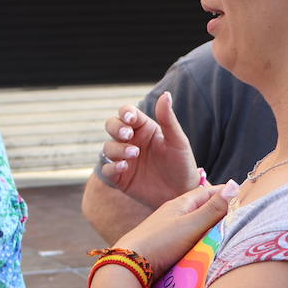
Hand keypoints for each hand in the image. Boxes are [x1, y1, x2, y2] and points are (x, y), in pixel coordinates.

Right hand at [99, 91, 201, 209]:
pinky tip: (124, 167)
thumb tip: (165, 94)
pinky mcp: (119, 177)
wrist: (181, 194)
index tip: (131, 119)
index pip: (127, 113)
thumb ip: (168, 119)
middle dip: (116, 128)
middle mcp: (131, 141)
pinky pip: (106, 169)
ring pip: (107, 147)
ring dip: (117, 148)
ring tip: (134, 154)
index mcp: (144, 128)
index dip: (125, 113)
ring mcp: (123, 159)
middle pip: (111, 126)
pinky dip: (111, 166)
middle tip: (127, 135)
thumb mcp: (178, 141)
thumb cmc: (182, 165)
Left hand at [113, 181, 237, 280]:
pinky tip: (207, 248)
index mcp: (180, 204)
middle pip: (202, 208)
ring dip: (211, 227)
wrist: (130, 264)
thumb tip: (234, 184)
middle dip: (220, 210)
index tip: (243, 195)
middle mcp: (174, 215)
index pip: (206, 192)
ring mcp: (169, 231)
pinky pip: (189, 240)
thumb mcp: (191, 224)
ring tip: (229, 233)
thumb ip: (213, 209)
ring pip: (196, 225)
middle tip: (241, 215)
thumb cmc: (160, 242)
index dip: (224, 193)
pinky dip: (201, 241)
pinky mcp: (166, 247)